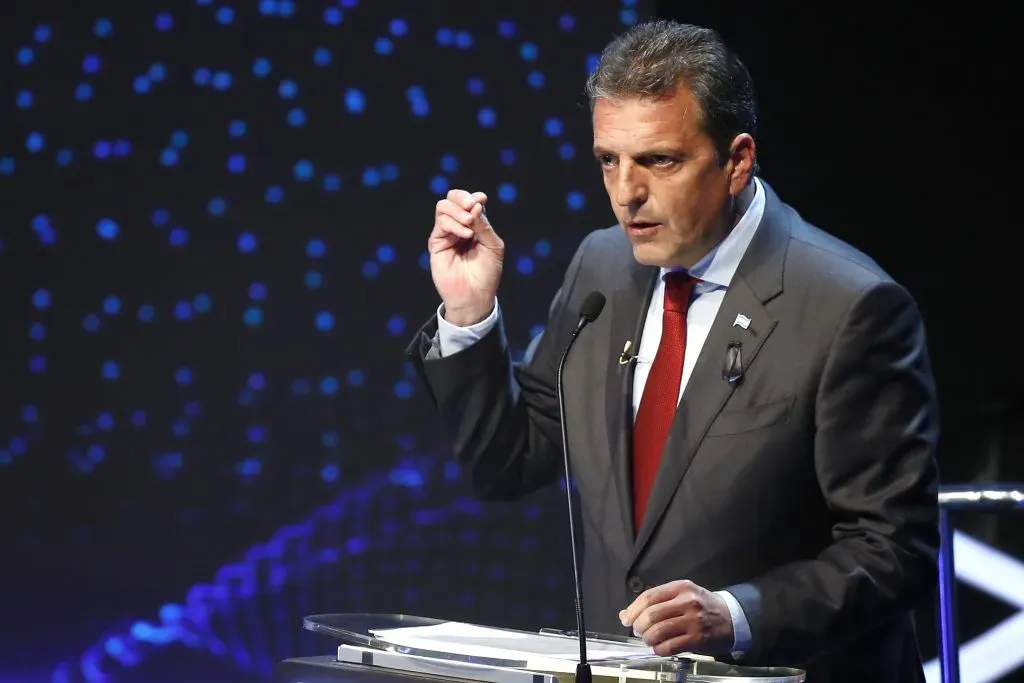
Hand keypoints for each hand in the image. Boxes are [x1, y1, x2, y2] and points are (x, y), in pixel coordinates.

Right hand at [428, 189, 503, 326]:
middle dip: (462, 197)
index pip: (470, 201)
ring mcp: (447, 234)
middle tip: (472, 206)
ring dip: (458, 211)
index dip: (474, 197)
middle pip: (453, 198)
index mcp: (475, 225)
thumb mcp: (493, 245)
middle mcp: (459, 226)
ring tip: (470, 223)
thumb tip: (475, 203)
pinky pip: (441, 223)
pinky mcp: (436, 243)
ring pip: (444, 207)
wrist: (475, 295)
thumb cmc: (487, 273)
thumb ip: (484, 225)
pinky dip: (454, 224)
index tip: (482, 200)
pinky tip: (466, 234)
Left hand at [619, 580, 733, 655]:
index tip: (626, 618)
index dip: (633, 609)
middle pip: (652, 614)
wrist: (732, 618)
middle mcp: (687, 602)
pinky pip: (670, 646)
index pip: (649, 597)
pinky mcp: (698, 639)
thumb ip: (657, 601)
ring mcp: (693, 621)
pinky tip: (659, 648)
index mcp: (681, 587)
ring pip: (659, 631)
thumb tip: (627, 614)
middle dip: (639, 626)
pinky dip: (659, 649)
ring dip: (648, 638)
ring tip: (648, 640)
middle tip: (638, 631)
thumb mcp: (683, 595)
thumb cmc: (703, 606)